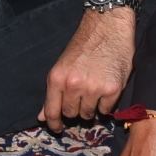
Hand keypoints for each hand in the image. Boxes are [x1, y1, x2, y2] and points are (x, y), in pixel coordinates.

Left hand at [39, 10, 134, 128]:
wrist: (107, 26)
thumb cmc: (83, 46)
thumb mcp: (62, 67)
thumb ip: (53, 93)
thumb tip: (42, 117)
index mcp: (57, 78)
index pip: (52, 111)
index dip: (54, 123)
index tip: (57, 128)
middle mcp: (73, 85)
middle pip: (71, 114)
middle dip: (76, 109)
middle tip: (82, 96)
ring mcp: (94, 88)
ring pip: (89, 114)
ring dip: (91, 107)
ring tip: (94, 90)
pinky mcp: (113, 89)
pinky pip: (106, 111)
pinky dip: (106, 104)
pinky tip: (106, 89)